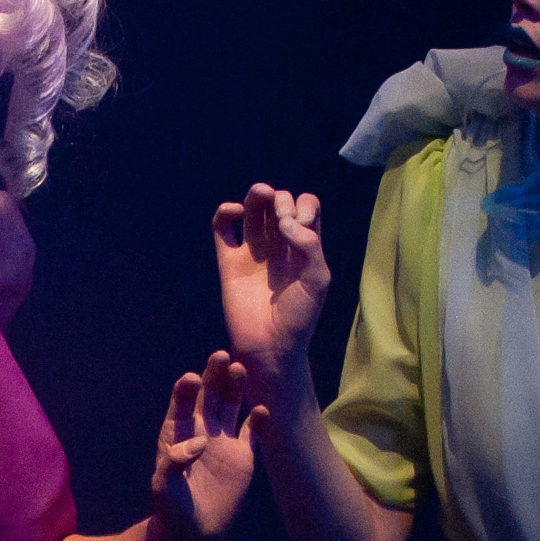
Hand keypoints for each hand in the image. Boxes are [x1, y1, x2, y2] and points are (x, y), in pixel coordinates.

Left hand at [150, 352, 259, 538]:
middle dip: (214, 375)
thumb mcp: (165, 487)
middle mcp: (201, 430)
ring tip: (241, 369)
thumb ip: (175, 463)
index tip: (193, 378)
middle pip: (209, 396)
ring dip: (235, 387)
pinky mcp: (242, 456)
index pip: (182, 404)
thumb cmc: (171, 510)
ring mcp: (223, 441)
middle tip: (222, 355)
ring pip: (231, 405)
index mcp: (177, 434)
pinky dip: (258, 420)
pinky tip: (263, 410)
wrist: (193, 533)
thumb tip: (198, 442)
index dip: (187, 390)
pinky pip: (252, 431)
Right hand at [210, 184, 328, 384]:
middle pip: (279, 203)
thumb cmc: (299, 317)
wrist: (270, 346)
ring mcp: (253, 252)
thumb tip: (284, 222)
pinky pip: (221, 228)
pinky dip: (224, 212)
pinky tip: (233, 212)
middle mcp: (279, 245)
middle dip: (281, 200)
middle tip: (282, 221)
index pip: (306, 207)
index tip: (300, 227)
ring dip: (257, 194)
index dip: (303, 206)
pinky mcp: (229, 262)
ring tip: (261, 194)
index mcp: (303, 247)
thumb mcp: (318, 280)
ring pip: (252, 209)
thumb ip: (309, 245)